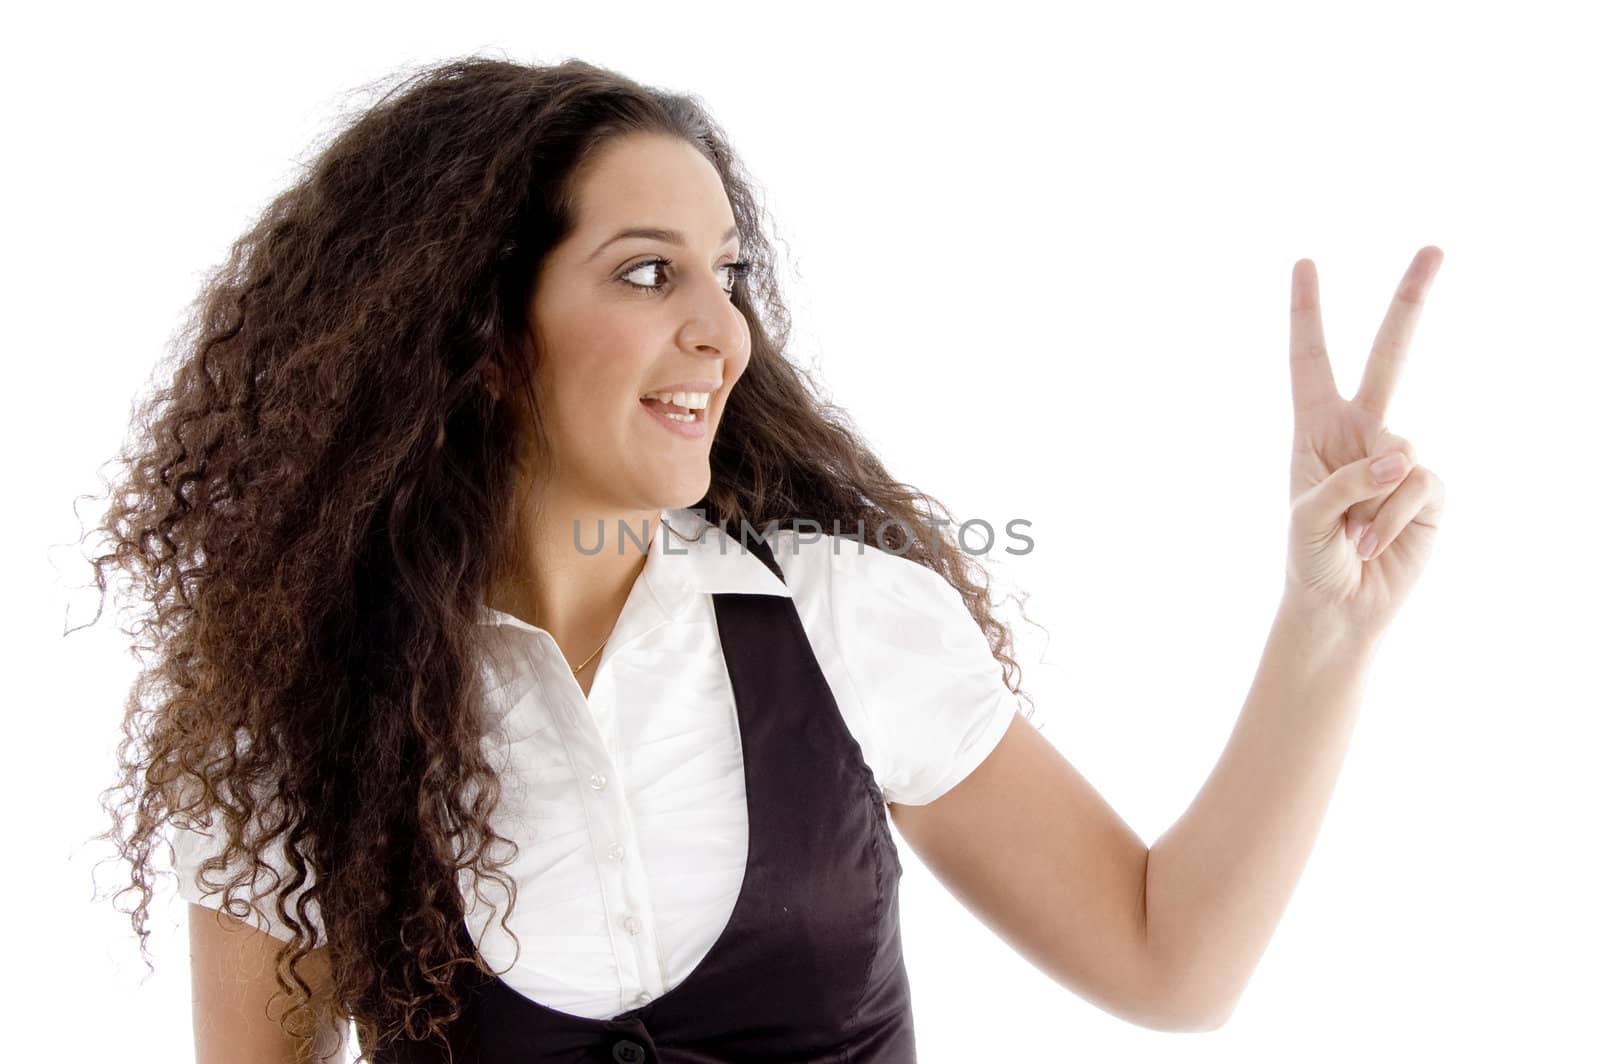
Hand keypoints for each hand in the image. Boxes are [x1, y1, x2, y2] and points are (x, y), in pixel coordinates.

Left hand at [1283, 247, 1447, 635]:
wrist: (1340, 606)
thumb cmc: (1308, 558)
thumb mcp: (1306, 517)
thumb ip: (1346, 480)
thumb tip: (1401, 458)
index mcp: (1315, 427)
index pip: (1311, 359)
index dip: (1307, 313)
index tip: (1304, 262)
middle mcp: (1360, 431)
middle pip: (1389, 356)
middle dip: (1410, 302)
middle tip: (1433, 248)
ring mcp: (1399, 457)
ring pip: (1398, 453)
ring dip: (1370, 504)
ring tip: (1350, 538)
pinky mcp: (1429, 489)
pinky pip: (1416, 489)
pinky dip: (1390, 521)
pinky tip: (1373, 546)